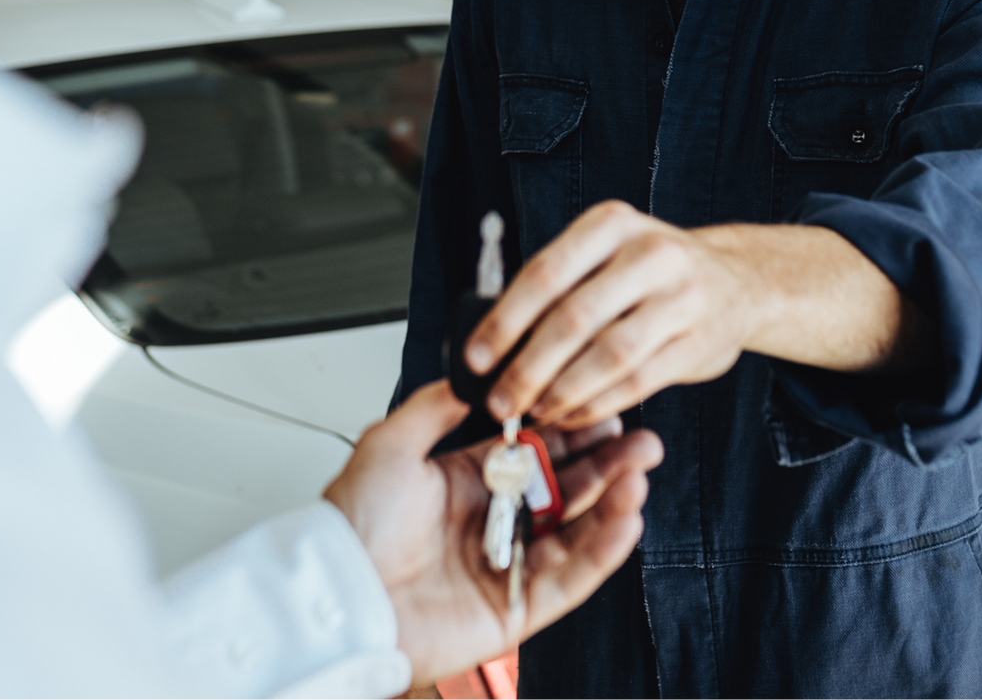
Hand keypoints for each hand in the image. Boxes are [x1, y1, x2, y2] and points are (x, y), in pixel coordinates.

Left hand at [324, 380, 662, 684]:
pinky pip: (571, 579)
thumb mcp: (391, 442)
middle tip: (642, 442)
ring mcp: (507, 566)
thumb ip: (436, 405)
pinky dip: (603, 550)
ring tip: (639, 473)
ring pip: (576, 533)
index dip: (574, 434)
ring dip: (613, 502)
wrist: (339, 592)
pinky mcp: (516, 610)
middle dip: (607, 464)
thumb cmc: (352, 525)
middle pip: (566, 491)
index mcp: (465, 483)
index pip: (536, 454)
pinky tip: (626, 519)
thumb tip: (471, 371)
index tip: (605, 410)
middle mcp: (492, 523)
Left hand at [466, 201, 755, 428]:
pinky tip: (571, 415)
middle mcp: (648, 254)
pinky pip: (637, 383)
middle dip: (527, 368)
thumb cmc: (651, 271)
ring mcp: (679, 298)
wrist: (738, 281)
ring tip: (533, 413)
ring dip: (562, 392)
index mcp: (611, 225)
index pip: (545, 273)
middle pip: (573, 319)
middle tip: (499, 402)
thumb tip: (493, 339)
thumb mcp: (608, 250)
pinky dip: (597, 404)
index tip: (475, 358)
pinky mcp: (697, 343)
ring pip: (607, 356)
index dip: (505, 320)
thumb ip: (559, 284)